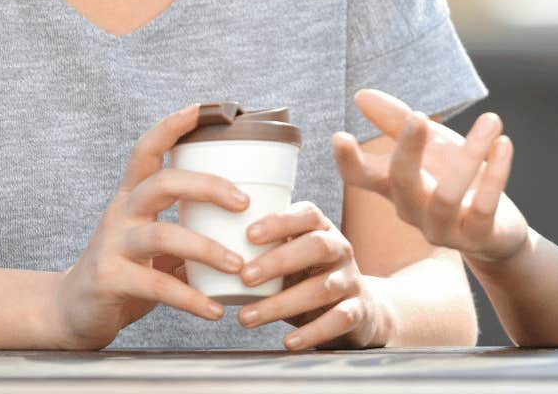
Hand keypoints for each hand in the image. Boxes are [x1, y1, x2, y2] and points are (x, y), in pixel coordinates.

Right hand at [46, 104, 249, 349]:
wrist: (72, 312)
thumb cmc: (127, 270)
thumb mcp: (155, 241)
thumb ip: (189, 227)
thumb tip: (250, 220)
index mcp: (133, 196)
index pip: (148, 149)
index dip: (174, 126)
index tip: (205, 108)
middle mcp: (121, 213)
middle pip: (162, 183)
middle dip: (207, 187)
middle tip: (243, 203)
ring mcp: (112, 245)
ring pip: (161, 235)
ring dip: (206, 249)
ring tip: (238, 265)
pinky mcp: (109, 280)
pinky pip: (155, 286)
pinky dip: (190, 299)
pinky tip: (214, 310)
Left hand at [234, 201, 384, 349]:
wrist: (359, 310)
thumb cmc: (307, 278)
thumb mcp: (290, 258)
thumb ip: (261, 251)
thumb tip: (198, 252)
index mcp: (322, 229)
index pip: (307, 215)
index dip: (280, 222)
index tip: (249, 234)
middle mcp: (340, 250)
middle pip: (316, 246)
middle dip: (278, 260)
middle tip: (244, 277)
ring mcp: (351, 280)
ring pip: (322, 288)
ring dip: (281, 304)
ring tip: (246, 318)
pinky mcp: (358, 311)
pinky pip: (338, 320)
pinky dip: (312, 332)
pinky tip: (287, 342)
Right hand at [332, 89, 528, 267]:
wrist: (497, 231)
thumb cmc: (456, 180)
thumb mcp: (431, 146)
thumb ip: (398, 122)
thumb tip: (360, 95)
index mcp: (396, 187)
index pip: (361, 178)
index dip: (348, 161)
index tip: (339, 136)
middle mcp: (413, 210)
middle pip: (400, 183)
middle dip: (408, 149)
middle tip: (419, 115)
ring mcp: (443, 229)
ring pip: (446, 197)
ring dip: (470, 153)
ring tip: (491, 119)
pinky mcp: (476, 237)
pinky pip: (483, 208)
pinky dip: (496, 174)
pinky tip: (504, 144)